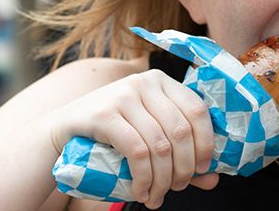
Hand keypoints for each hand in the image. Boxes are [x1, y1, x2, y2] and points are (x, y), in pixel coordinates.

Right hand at [47, 69, 217, 208]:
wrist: (64, 130)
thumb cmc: (113, 133)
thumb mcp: (149, 137)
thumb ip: (182, 155)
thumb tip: (214, 180)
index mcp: (161, 81)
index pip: (197, 110)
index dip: (206, 143)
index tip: (202, 169)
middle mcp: (144, 82)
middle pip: (180, 131)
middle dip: (183, 168)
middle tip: (176, 188)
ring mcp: (123, 95)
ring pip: (159, 145)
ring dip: (163, 179)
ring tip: (157, 196)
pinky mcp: (104, 114)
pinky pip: (136, 151)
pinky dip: (143, 178)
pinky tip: (141, 191)